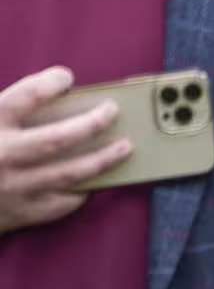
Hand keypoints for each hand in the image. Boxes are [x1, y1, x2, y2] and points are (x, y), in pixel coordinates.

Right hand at [0, 67, 127, 235]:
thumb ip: (13, 113)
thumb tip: (65, 97)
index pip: (23, 98)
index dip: (48, 83)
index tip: (65, 77)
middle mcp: (2, 156)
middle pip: (56, 139)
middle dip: (92, 124)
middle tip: (112, 110)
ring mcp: (13, 187)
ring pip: (69, 172)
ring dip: (103, 159)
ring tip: (124, 146)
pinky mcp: (23, 211)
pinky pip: (64, 200)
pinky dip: (84, 188)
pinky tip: (99, 177)